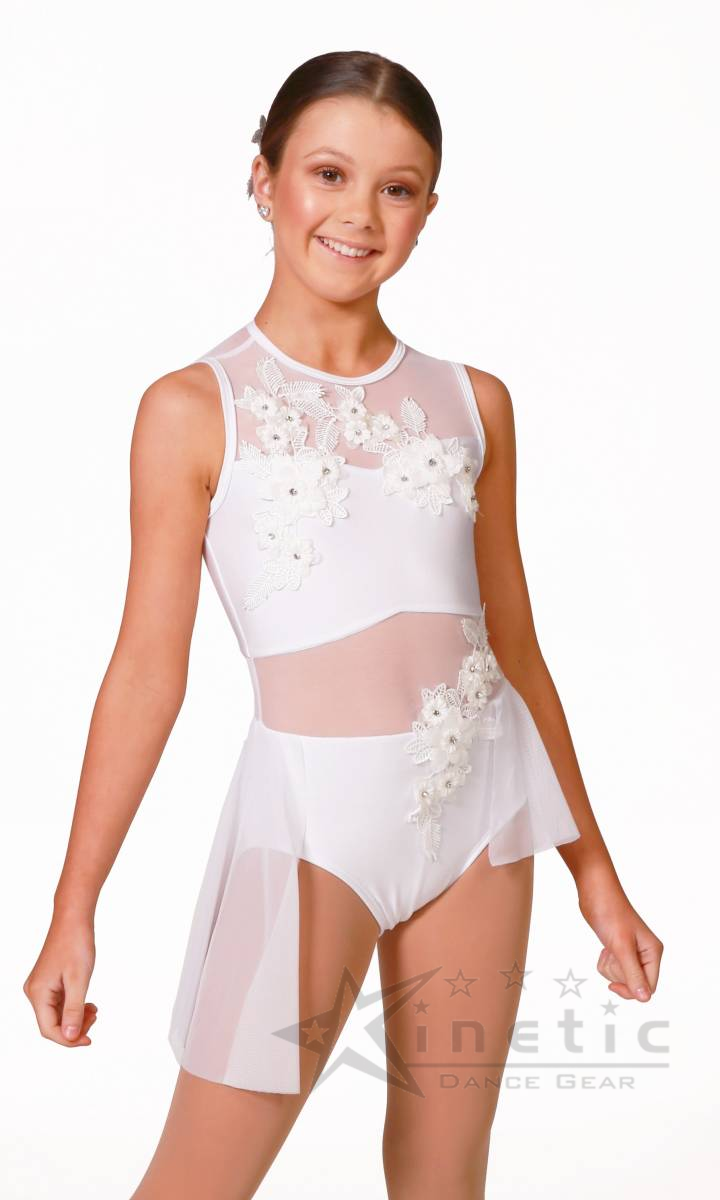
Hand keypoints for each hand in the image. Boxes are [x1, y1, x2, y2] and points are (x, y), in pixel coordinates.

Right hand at [23, 911, 97, 1045]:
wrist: (73, 919)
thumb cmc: (76, 944)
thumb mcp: (79, 980)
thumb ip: (74, 1010)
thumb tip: (70, 1038)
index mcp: (37, 993)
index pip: (49, 1029)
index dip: (69, 1039)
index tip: (89, 1040)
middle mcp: (35, 992)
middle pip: (52, 1024)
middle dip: (74, 1028)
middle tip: (95, 1019)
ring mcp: (41, 987)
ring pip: (57, 1014)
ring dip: (76, 1017)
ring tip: (94, 1010)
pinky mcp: (49, 982)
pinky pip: (59, 1003)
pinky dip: (74, 1007)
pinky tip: (88, 1004)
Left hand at [578, 884, 662, 1001]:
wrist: (594, 892)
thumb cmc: (610, 913)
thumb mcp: (621, 947)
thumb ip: (633, 974)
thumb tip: (645, 998)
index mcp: (654, 952)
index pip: (648, 987)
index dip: (630, 990)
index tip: (612, 985)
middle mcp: (646, 953)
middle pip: (634, 984)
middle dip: (618, 974)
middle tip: (612, 954)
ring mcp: (633, 951)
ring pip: (622, 976)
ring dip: (610, 968)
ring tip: (608, 948)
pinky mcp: (620, 948)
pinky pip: (613, 968)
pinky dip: (605, 962)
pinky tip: (604, 947)